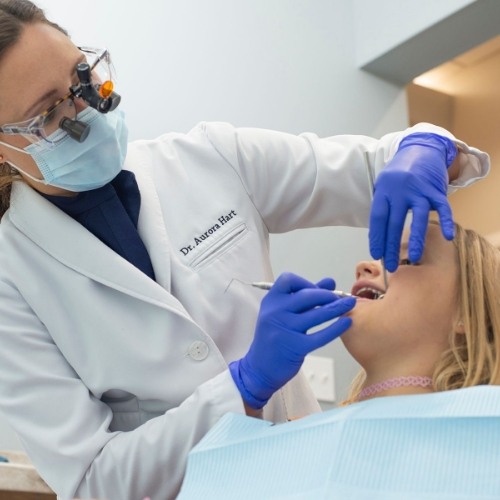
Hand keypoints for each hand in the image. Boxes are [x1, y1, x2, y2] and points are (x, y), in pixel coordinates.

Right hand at [229, 272, 354, 408]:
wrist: (260, 367)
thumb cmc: (274, 337)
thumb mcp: (283, 313)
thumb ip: (305, 296)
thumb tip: (330, 282)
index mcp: (271, 301)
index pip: (288, 280)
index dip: (306, 282)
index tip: (317, 289)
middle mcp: (275, 312)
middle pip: (306, 295)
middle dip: (327, 295)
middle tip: (339, 298)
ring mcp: (285, 330)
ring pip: (317, 314)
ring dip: (337, 308)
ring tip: (350, 305)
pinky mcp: (295, 347)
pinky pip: (321, 335)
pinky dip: (336, 328)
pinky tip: (346, 323)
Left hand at [369, 132, 456, 271]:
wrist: (420, 149)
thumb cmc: (398, 173)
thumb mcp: (383, 185)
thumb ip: (382, 206)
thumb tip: (379, 236)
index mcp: (384, 191)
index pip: (378, 218)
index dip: (377, 237)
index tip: (376, 254)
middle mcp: (401, 190)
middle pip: (395, 222)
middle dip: (391, 246)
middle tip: (391, 265)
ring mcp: (420, 190)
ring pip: (418, 217)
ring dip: (416, 238)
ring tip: (413, 257)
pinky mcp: (436, 190)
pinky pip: (443, 207)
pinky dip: (446, 221)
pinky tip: (447, 236)